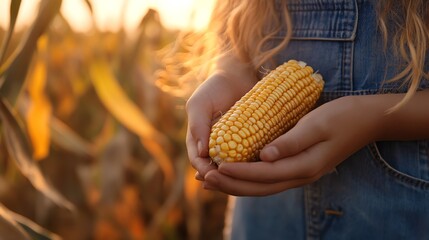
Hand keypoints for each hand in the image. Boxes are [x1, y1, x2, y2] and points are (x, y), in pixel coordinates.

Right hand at [186, 67, 256, 179]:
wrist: (239, 74)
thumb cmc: (215, 88)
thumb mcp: (200, 104)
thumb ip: (198, 126)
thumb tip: (201, 153)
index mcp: (200, 140)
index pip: (198, 161)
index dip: (204, 171)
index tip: (211, 175)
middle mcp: (216, 146)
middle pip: (217, 169)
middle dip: (222, 179)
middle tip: (231, 182)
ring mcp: (235, 145)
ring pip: (235, 167)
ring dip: (240, 175)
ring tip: (247, 179)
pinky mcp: (252, 141)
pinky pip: (252, 156)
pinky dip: (255, 164)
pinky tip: (262, 167)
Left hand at [203, 95, 382, 195]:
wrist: (366, 120)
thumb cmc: (342, 117)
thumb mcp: (316, 125)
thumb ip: (290, 142)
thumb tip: (264, 157)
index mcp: (305, 166)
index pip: (264, 174)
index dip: (239, 173)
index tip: (216, 167)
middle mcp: (301, 175)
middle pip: (260, 188)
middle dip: (231, 185)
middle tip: (205, 179)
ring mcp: (300, 173)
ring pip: (263, 186)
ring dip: (236, 185)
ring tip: (213, 180)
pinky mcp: (298, 167)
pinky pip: (269, 179)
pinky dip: (249, 178)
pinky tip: (236, 172)